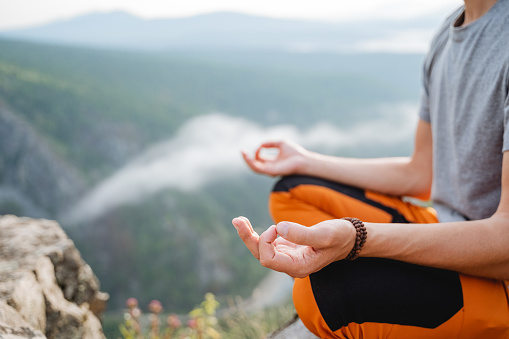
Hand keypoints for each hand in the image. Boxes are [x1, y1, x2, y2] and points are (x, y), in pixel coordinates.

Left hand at [232, 216, 355, 277]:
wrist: (349, 237)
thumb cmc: (339, 236)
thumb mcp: (325, 234)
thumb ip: (303, 234)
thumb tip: (280, 228)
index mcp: (298, 267)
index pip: (269, 259)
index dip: (267, 241)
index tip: (278, 226)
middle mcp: (290, 265)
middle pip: (260, 255)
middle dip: (248, 238)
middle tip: (237, 220)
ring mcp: (287, 257)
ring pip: (261, 250)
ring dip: (249, 235)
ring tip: (238, 220)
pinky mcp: (287, 248)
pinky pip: (266, 244)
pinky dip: (257, 234)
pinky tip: (248, 224)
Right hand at [242, 140, 308, 176]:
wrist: (303, 160)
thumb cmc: (294, 152)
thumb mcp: (280, 144)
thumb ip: (270, 143)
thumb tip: (260, 145)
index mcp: (273, 162)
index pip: (260, 158)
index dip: (257, 151)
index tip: (261, 145)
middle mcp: (270, 167)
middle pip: (255, 164)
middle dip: (247, 158)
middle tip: (242, 151)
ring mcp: (270, 170)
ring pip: (254, 167)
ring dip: (247, 160)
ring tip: (243, 153)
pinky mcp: (270, 172)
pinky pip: (258, 168)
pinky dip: (251, 162)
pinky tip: (248, 156)